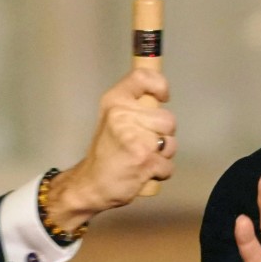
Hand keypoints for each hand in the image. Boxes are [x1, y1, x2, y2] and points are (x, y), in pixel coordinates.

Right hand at [45, 69, 176, 230]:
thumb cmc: (106, 152)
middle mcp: (122, 116)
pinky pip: (169, 165)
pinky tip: (143, 171)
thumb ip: (134, 107)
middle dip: (163, 135)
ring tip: (142, 157)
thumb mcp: (113, 119)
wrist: (90, 184)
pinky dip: (160, 172)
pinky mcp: (143, 159)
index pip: (142, 78)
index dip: (160, 85)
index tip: (163, 98)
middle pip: (168, 119)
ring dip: (163, 154)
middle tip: (144, 144)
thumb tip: (159, 98)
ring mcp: (134, 138)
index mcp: (114, 102)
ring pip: (171, 143)